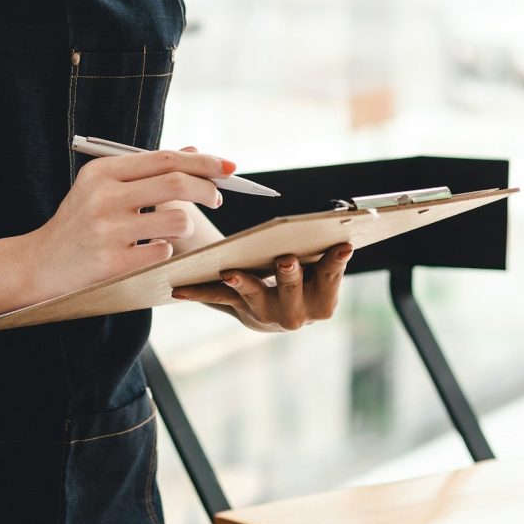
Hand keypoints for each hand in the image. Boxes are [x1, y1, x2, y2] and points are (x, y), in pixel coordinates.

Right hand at [32, 147, 233, 295]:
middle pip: (176, 184)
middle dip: (208, 189)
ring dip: (183, 226)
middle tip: (217, 198)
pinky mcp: (113, 263)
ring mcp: (108, 231)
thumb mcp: (104, 187)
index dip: (202, 162)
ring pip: (177, 221)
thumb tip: (195, 152)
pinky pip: (163, 252)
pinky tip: (145, 253)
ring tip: (167, 231)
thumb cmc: (80, 222)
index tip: (228, 167)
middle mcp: (103, 197)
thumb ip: (148, 170)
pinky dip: (164, 252)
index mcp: (102, 172)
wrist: (40, 264)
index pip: (164, 159)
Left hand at [170, 243, 353, 331]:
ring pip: (255, 298)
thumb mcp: (322, 263)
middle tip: (285, 259)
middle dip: (290, 277)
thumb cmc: (307, 273)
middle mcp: (297, 312)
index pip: (332, 277)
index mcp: (323, 298)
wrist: (280, 308)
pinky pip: (219, 298)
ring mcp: (266, 313)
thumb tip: (342, 210)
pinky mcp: (239, 308)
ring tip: (229, 272)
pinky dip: (199, 292)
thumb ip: (330, 246)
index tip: (343, 244)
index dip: (337, 263)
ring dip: (244, 284)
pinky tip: (180, 289)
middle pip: (293, 294)